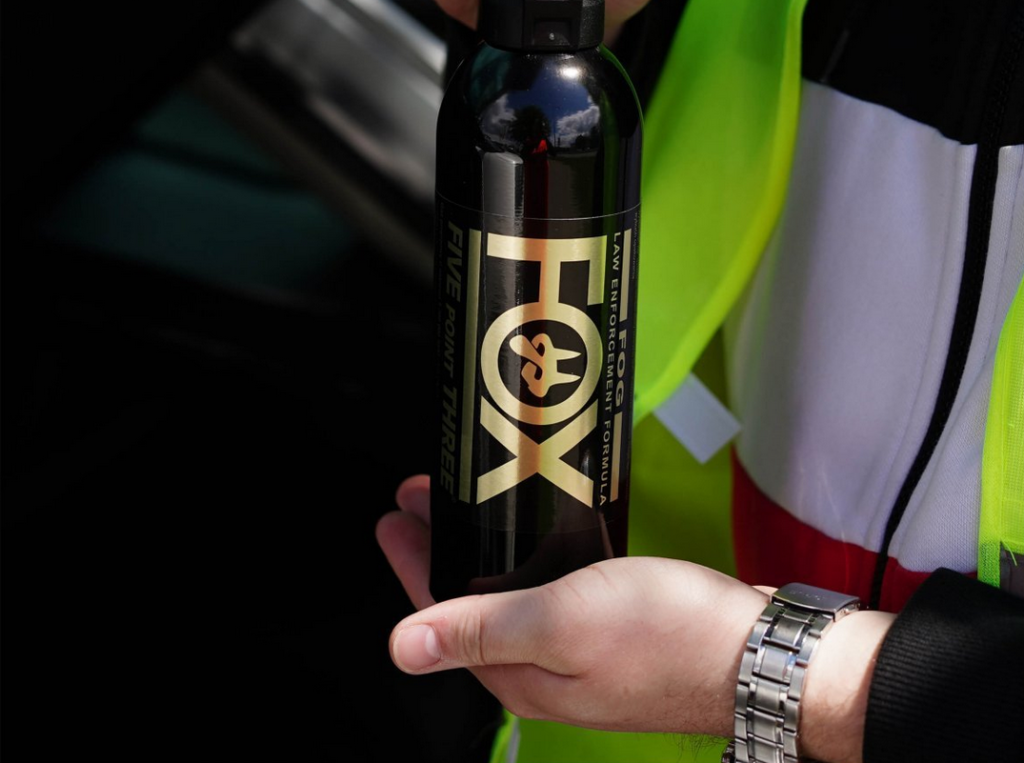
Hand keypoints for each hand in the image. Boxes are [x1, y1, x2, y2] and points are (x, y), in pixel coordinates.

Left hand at [376, 475, 893, 761]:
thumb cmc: (669, 638)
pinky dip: (531, 552)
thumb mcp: (562, 623)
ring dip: (485, 544)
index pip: (441, 613)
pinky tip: (535, 527)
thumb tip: (402, 648)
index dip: (412, 562)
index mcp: (521, 672)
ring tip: (471, 500)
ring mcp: (577, 649)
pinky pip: (551, 586)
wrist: (757, 654)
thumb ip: (482, 628)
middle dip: (443, 545)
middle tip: (425, 495)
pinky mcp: (610, 628)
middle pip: (470, 599)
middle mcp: (542, 667)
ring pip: (509, 589)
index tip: (393, 517)